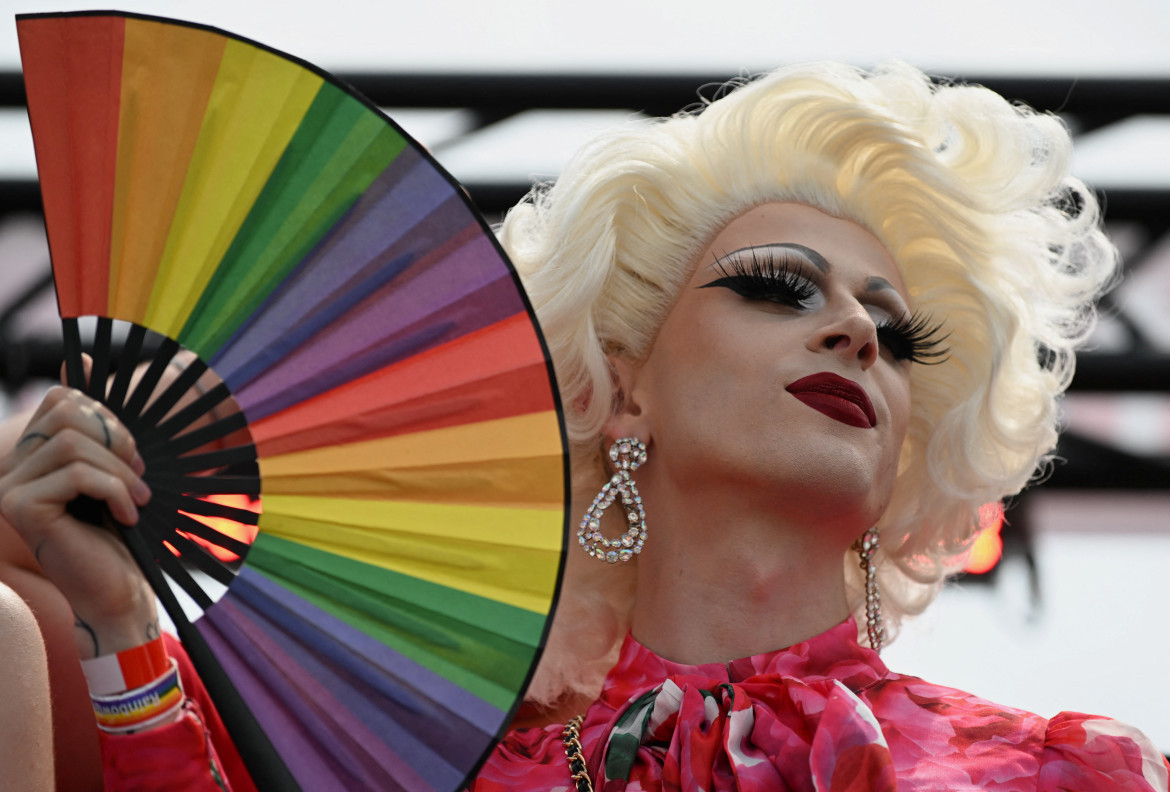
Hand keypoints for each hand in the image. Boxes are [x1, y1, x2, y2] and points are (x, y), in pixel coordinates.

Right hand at [0, 385, 156, 658]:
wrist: (119, 587)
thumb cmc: (121, 529)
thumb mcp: (114, 465)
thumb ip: (96, 418)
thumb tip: (79, 356)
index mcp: (31, 452)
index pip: (62, 398)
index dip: (107, 417)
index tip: (129, 456)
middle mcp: (9, 467)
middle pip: (67, 415)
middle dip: (117, 441)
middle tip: (137, 477)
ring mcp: (8, 487)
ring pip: (73, 444)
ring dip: (120, 471)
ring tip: (137, 499)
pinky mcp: (20, 508)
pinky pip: (77, 474)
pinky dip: (114, 491)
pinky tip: (126, 516)